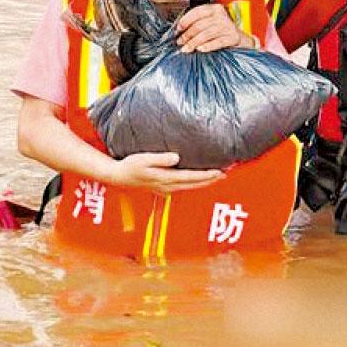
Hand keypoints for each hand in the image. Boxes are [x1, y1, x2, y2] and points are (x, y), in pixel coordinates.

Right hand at [104, 152, 223, 191]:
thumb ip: (161, 159)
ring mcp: (166, 189)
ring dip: (206, 182)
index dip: (208, 175)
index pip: (193, 177)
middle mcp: (169, 186)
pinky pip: (185, 186)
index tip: (221, 171)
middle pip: (196, 184)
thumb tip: (177, 158)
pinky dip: (196, 183)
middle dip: (212, 179)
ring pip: (191, 187)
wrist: (118, 177)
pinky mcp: (164, 188)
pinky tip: (200, 178)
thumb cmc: (130, 165)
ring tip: (219, 175)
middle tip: (228, 172)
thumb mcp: (144, 159)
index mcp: (166, 178)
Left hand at [175, 3, 252, 52]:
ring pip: (206, 34)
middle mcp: (221, 16)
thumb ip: (198, 22)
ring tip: (186, 49)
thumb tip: (180, 30)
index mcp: (214, 8)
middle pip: (199, 25)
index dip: (185, 21)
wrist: (239, 38)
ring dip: (194, 43)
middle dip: (187, 35)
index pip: (197, 12)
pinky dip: (208, 46)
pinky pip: (217, 42)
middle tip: (180, 42)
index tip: (178, 29)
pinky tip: (200, 49)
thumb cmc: (221, 30)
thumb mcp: (211, 21)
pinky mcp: (232, 37)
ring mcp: (227, 26)